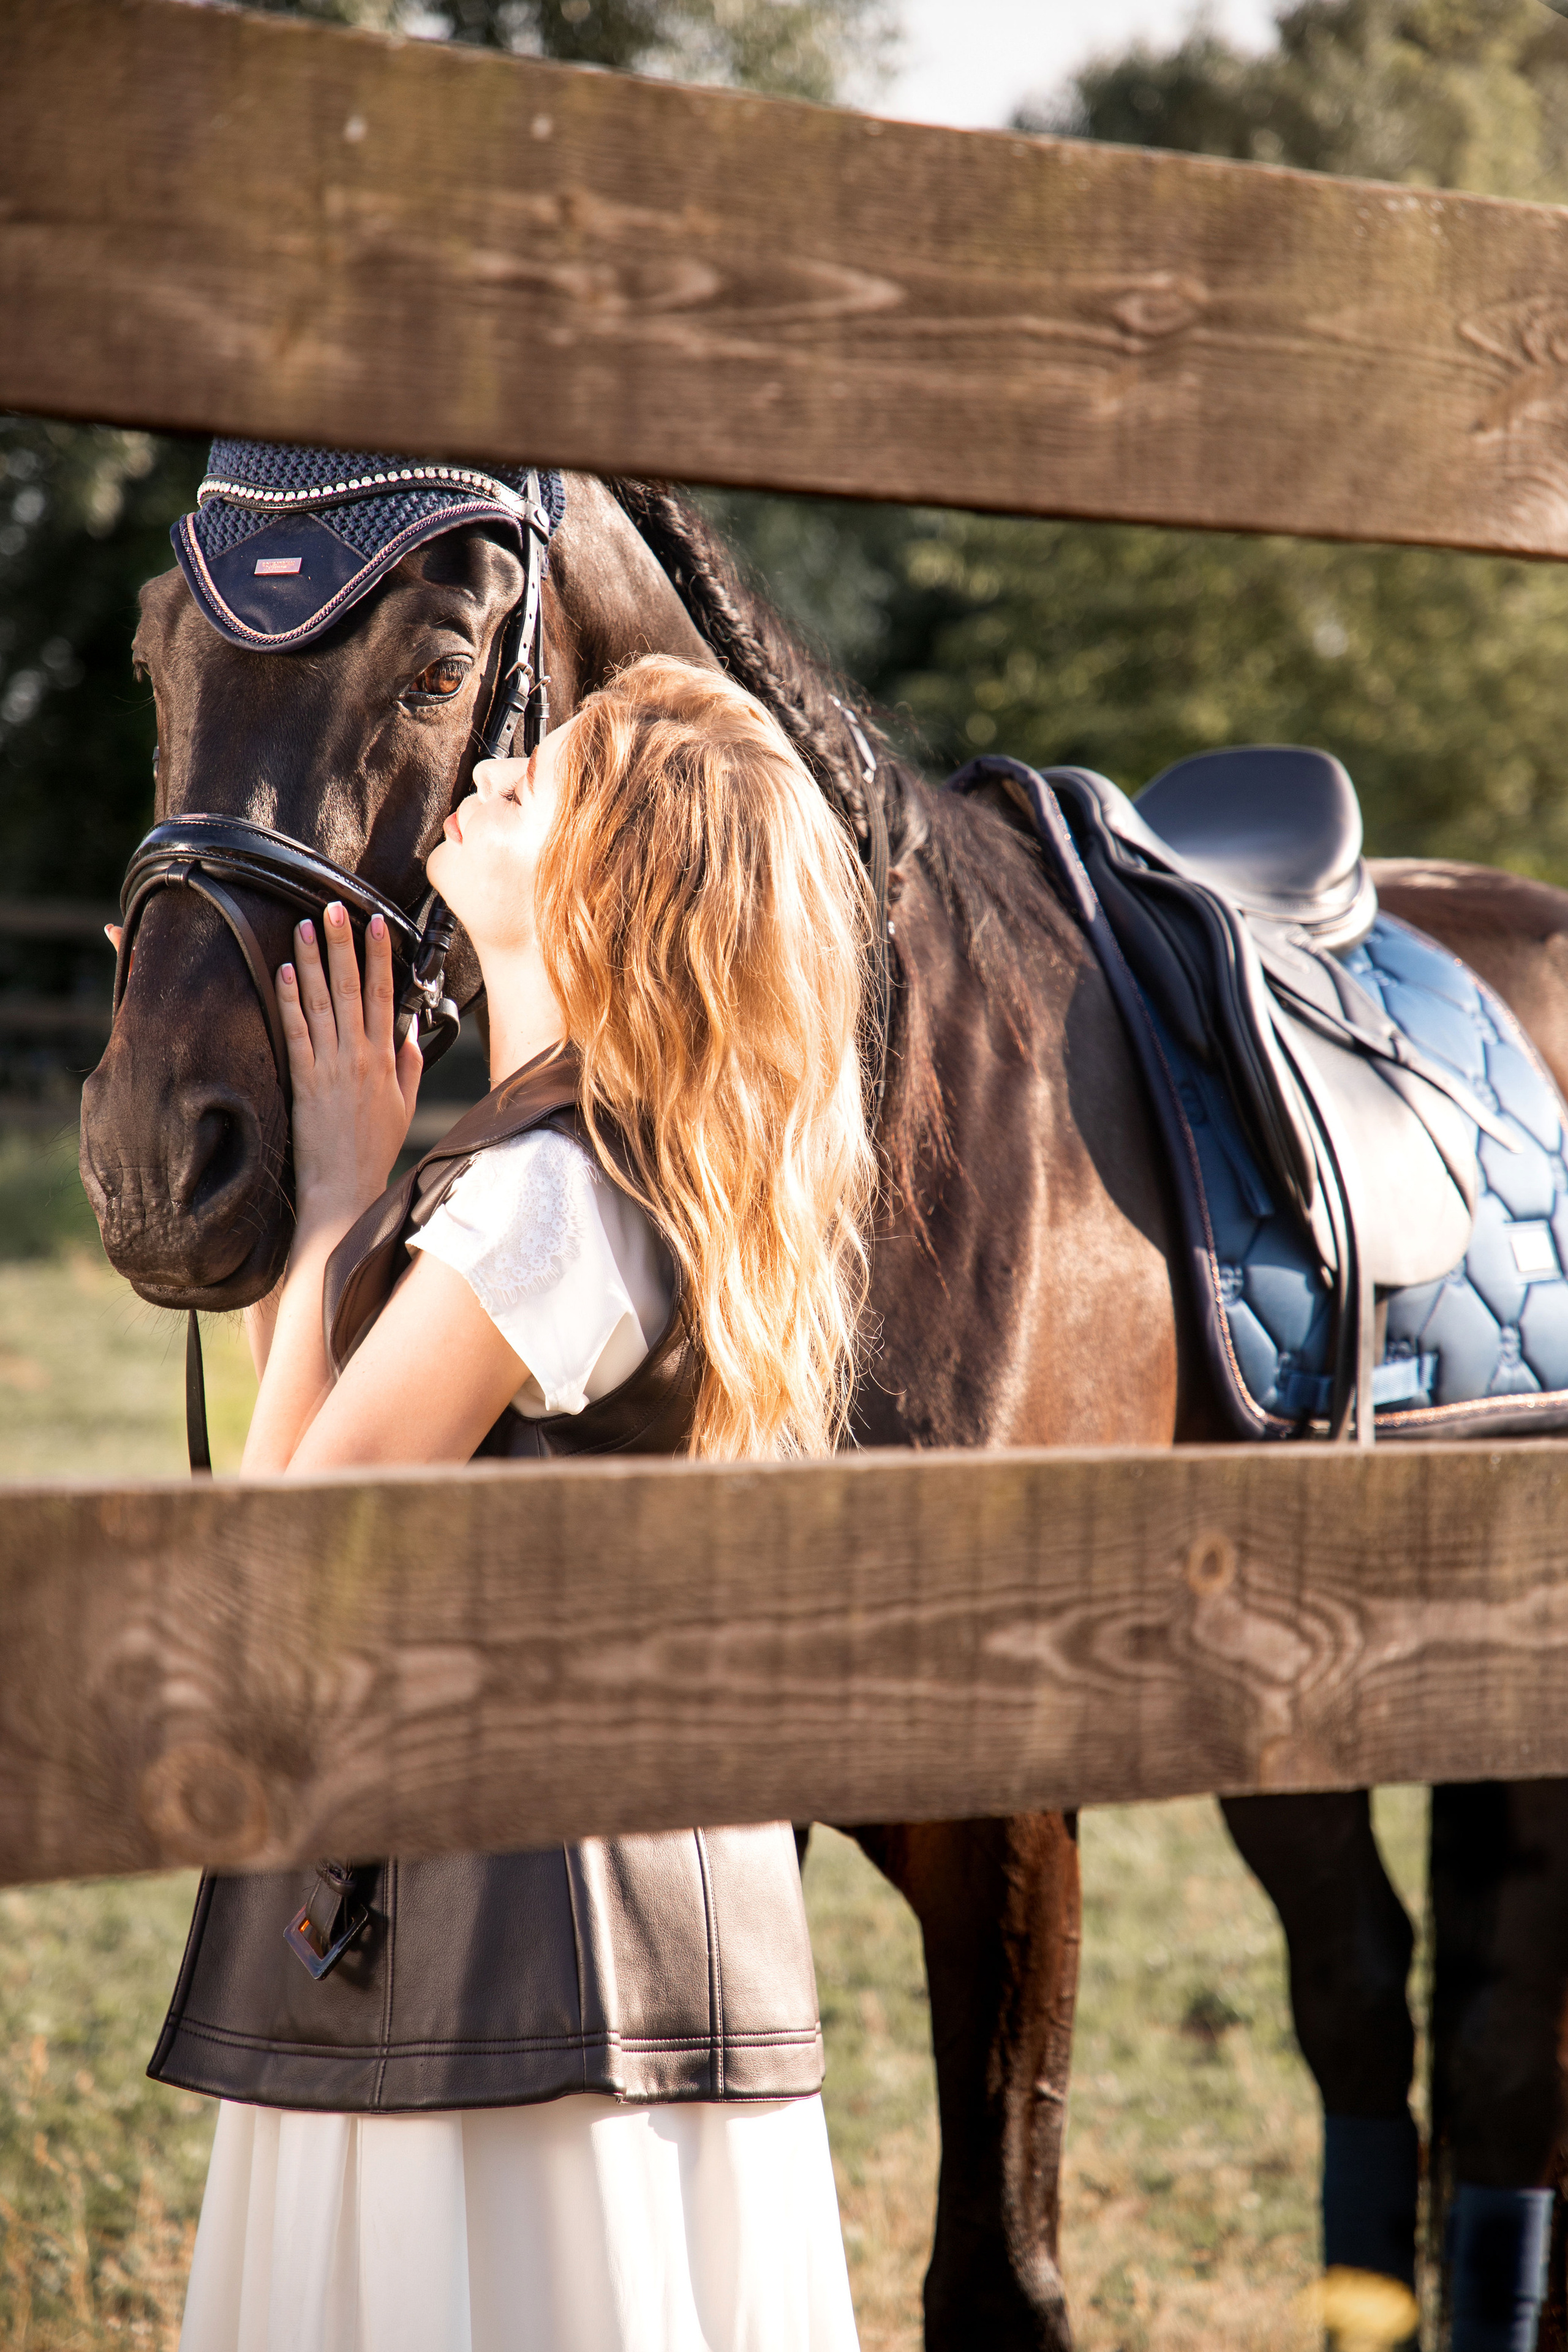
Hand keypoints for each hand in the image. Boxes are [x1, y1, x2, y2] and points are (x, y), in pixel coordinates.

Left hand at [279, 903, 420, 1232]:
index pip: (385, 995)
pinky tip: (282, 971)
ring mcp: (330, 1066)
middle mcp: (359, 1055)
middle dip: (344, 944)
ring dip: (311, 961)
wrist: (346, 1188)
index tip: (379, 923)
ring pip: (320, 1002)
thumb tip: (411, 1027)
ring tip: (304, 926)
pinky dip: (288, 1000)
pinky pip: (295, 1032)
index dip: (381, 956)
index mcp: (385, 1059)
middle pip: (351, 988)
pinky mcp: (304, 1080)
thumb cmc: (374, 1149)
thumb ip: (410, 1064)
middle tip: (336, 907)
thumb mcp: (404, 1105)